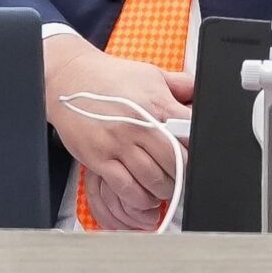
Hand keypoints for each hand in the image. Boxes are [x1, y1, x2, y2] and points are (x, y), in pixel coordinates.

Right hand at [43, 35, 192, 231]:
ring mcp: (118, 144)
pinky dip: (141, 198)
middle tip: (184, 177)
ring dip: (165, 189)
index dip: (199, 148)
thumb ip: (180, 85)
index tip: (199, 156)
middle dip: (184, 174)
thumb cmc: (111, 78)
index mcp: (156, 104)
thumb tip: (202, 92)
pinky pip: (127, 189)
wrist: (69, 78)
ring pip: (154, 180)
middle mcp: (138, 125)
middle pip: (176, 162)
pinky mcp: (99, 159)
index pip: (190, 133)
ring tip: (166, 187)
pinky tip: (145, 195)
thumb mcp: (151, 74)